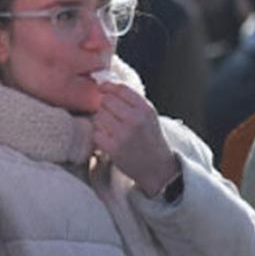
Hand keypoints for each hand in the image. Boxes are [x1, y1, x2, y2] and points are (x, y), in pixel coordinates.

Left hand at [92, 82, 179, 196]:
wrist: (158, 168)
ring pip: (99, 115)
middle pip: (106, 100)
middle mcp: (135, 120)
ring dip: (100, 120)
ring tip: (110, 128)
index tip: (102, 89)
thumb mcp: (149, 115)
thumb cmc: (150, 139)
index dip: (108, 86)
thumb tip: (107, 86)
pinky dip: (99, 134)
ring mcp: (124, 134)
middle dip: (104, 105)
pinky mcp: (114, 149)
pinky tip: (108, 138)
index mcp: (145, 109)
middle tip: (109, 114)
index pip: (121, 89)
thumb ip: (132, 101)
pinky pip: (96, 132)